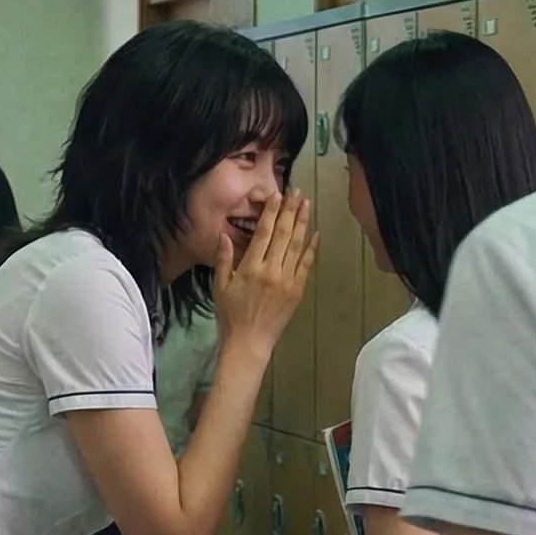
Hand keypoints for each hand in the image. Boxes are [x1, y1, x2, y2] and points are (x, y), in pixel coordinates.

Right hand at [213, 192, 317, 356]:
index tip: (276, 195)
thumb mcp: (219, 286)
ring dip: (303, 223)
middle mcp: (271, 271)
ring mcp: (287, 280)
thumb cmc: (231, 314)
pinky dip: (312, 248)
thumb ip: (223, 260)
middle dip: (290, 211)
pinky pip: (307, 265)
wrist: (249, 342)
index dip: (271, 212)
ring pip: (297, 246)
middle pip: (283, 234)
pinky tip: (316, 234)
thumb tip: (225, 235)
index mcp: (250, 268)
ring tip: (307, 205)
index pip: (263, 233)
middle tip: (296, 192)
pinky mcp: (298, 290)